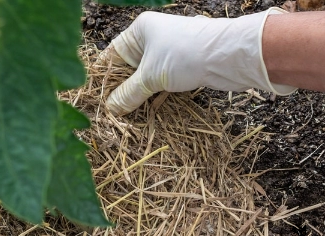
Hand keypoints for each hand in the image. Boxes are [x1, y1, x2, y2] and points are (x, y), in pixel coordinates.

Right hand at [104, 9, 295, 115]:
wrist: (229, 56)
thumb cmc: (186, 55)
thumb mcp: (150, 77)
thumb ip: (128, 94)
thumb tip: (110, 108)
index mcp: (139, 31)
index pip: (111, 55)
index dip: (102, 77)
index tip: (94, 98)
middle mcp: (152, 39)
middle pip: (127, 68)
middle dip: (120, 90)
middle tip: (109, 112)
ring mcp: (167, 53)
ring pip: (144, 78)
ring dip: (137, 96)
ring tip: (124, 116)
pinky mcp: (181, 67)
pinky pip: (160, 84)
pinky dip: (153, 96)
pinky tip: (146, 111)